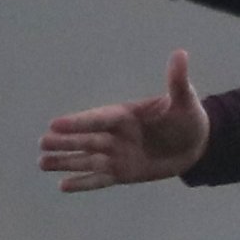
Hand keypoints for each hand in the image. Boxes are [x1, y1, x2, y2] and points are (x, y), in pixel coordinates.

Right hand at [42, 50, 209, 190]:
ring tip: (42, 163)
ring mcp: (118, 155)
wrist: (197, 145)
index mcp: (127, 116)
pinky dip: (83, 183)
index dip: (79, 123)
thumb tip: (181, 54)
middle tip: (41, 143)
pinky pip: (99, 180)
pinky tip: (62, 186)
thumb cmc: (189, 118)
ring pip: (87, 160)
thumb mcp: (185, 100)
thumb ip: (177, 81)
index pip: (99, 119)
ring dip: (66, 162)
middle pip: (87, 140)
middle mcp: (117, 135)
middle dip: (66, 142)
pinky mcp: (123, 174)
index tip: (56, 124)